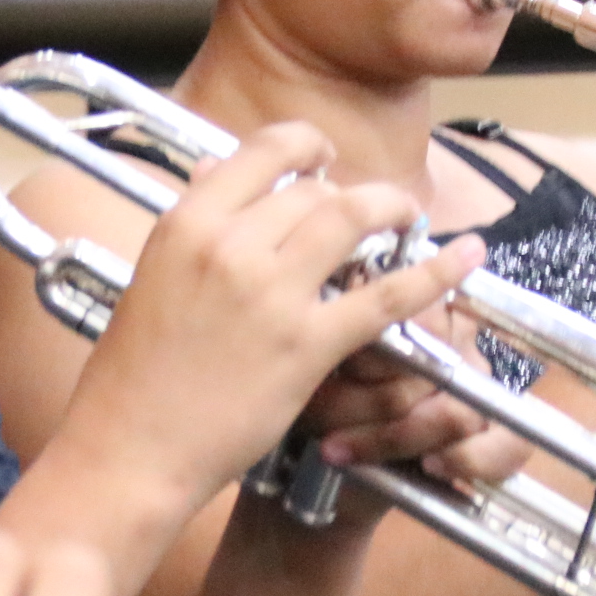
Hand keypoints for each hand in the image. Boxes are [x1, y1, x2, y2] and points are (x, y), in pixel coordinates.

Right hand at [63, 123, 489, 510]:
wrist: (129, 447)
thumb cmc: (134, 374)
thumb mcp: (153, 274)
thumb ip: (194, 221)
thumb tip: (220, 166)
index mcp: (186, 224)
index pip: (265, 152)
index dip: (306, 148)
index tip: (323, 161)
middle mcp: (230, 246)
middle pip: (314, 190)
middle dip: (349, 195)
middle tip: (367, 211)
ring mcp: (272, 295)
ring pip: (353, 220)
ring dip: (392, 211)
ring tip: (410, 219)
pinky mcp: (307, 345)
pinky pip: (384, 295)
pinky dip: (434, 273)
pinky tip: (466, 256)